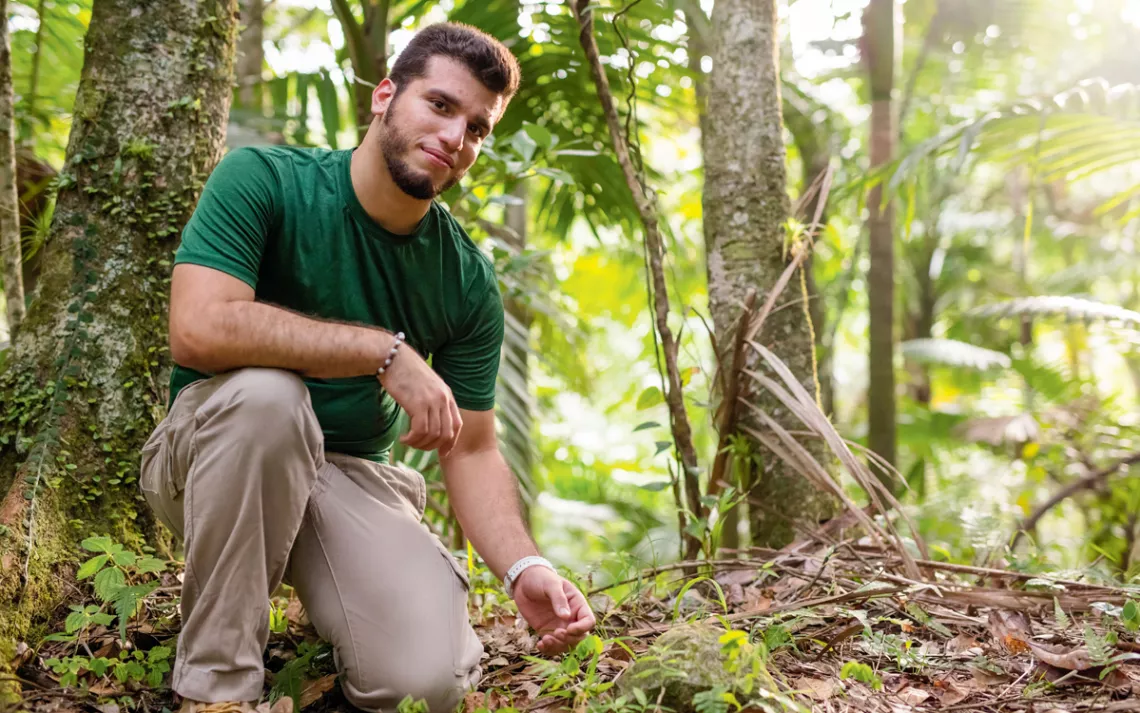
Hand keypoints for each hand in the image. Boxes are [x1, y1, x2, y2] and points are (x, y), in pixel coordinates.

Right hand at [376, 335, 461, 454]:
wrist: (391, 357)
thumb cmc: (404, 371)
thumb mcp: (425, 386)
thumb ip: (431, 401)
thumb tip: (429, 421)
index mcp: (447, 394)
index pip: (457, 425)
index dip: (451, 442)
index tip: (442, 452)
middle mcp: (443, 398)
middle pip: (446, 433)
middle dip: (433, 446)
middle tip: (417, 446)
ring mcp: (432, 401)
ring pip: (433, 435)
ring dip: (420, 444)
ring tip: (408, 441)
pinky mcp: (418, 403)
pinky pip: (421, 431)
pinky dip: (413, 439)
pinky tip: (403, 438)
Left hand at [511, 566, 595, 655]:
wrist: (523, 581)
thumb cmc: (541, 578)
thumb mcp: (551, 584)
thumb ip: (559, 599)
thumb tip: (566, 617)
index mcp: (577, 604)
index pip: (588, 621)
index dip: (582, 628)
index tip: (568, 629)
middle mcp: (571, 617)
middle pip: (580, 637)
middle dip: (569, 640)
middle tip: (555, 633)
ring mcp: (560, 626)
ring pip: (566, 644)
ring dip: (558, 646)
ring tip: (545, 640)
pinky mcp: (547, 631)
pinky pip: (552, 646)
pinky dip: (548, 650)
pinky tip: (540, 644)